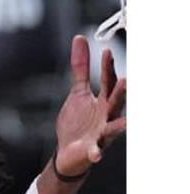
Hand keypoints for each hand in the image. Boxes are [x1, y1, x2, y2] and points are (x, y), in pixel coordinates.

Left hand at [54, 35, 126, 176]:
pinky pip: (96, 151)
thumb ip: (80, 69)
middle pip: (114, 102)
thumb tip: (79, 39)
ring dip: (118, 125)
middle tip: (125, 81)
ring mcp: (101, 133)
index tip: (106, 53)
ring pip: (112, 127)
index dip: (107, 68)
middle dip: (120, 93)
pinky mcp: (92, 149)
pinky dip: (96, 152)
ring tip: (125, 122)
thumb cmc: (77, 122)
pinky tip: (96, 155)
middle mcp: (107, 115)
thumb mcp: (77, 93)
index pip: (108, 81)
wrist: (67, 151)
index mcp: (104, 100)